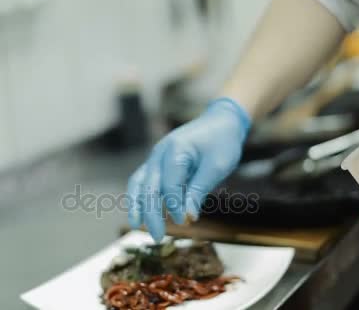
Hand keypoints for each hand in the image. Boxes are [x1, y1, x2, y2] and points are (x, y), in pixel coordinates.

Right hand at [128, 98, 250, 241]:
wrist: (221, 122)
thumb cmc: (222, 142)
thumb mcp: (217, 166)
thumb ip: (199, 190)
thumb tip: (187, 217)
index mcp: (175, 150)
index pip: (169, 184)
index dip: (175, 205)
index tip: (185, 222)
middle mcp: (160, 153)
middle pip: (149, 186)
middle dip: (150, 213)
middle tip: (158, 237)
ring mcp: (156, 157)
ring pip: (139, 183)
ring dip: (137, 205)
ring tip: (136, 226)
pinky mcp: (158, 163)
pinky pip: (143, 181)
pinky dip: (140, 197)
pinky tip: (141, 213)